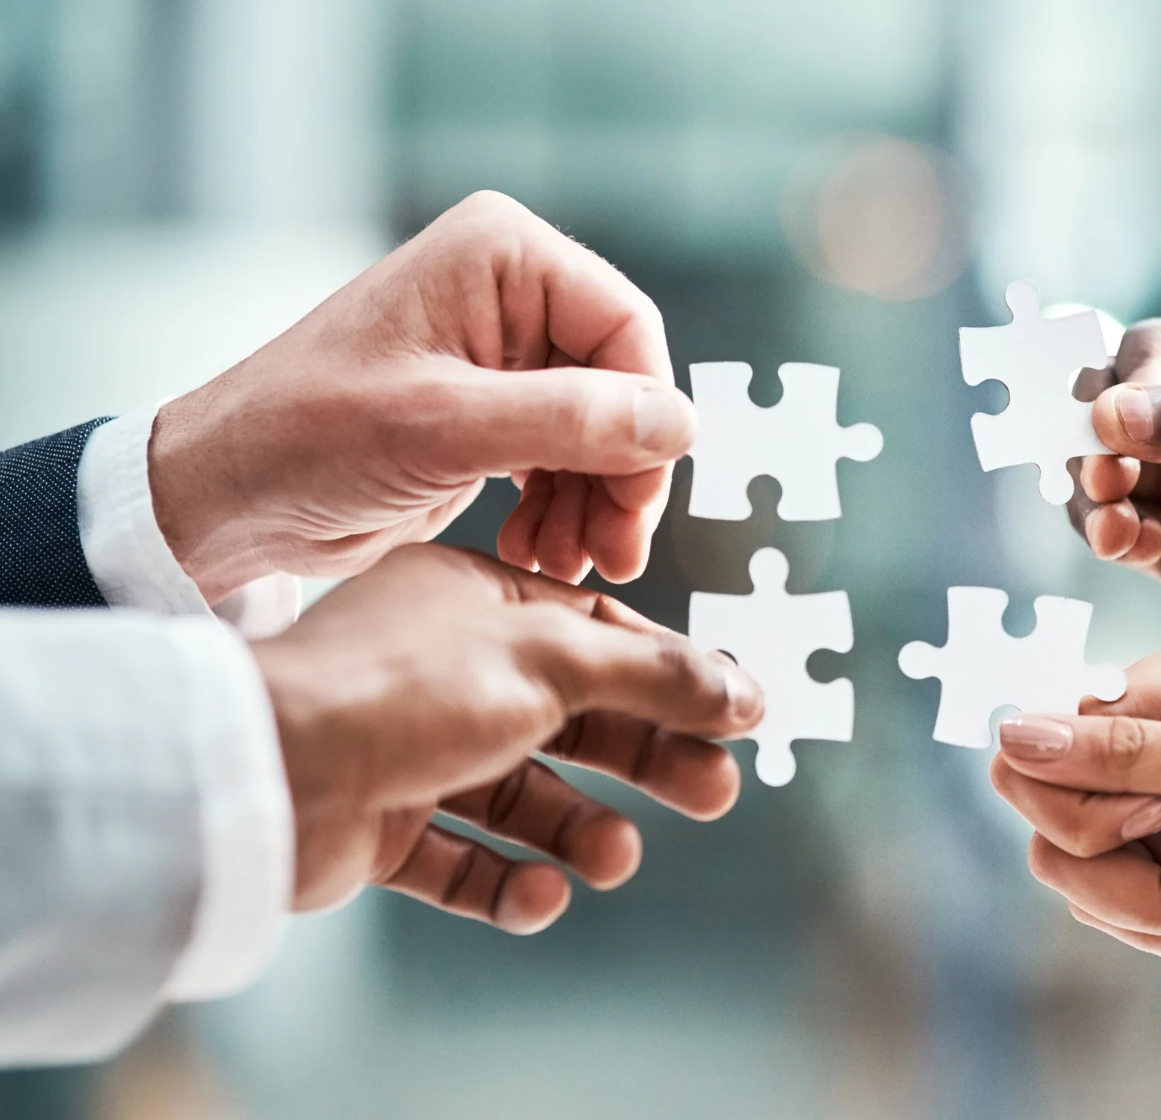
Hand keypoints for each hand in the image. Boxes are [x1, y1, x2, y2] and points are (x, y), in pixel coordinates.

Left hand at [149, 190, 690, 601]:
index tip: (641, 497)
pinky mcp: (492, 412)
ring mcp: (503, 355)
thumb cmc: (304, 437)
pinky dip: (565, 509)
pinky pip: (567, 458)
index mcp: (501, 257)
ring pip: (603, 430)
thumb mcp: (445, 428)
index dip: (647, 417)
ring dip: (597, 504)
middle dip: (622, 475)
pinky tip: (539, 551)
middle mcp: (509, 293)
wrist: (226, 497)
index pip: (627, 327)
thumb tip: (678, 422)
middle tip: (614, 552)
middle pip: (623, 385)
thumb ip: (571, 420)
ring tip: (568, 564)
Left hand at [249, 543, 763, 933]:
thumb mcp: (552, 658)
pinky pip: (460, 861)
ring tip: (616, 858)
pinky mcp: (378, 825)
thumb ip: (655, 676)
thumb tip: (742, 691)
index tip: (737, 713)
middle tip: (716, 792)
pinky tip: (540, 897)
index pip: (597, 631)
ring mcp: (408, 748)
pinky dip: (505, 884)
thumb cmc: (400, 688)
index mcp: (475, 599)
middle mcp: (444, 669)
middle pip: (571, 715)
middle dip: (644, 757)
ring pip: (520, 795)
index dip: (671, 674)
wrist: (262, 772)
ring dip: (578, 830)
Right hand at [990, 654, 1160, 1015]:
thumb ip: (1126, 751)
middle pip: (1049, 838)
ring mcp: (1130, 821)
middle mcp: (1124, 754)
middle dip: (1140, 885)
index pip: (1029, 756)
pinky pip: (1119, 927)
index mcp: (1142, 698)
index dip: (1087, 809)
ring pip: (1081, 894)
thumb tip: (1011, 731)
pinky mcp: (1146, 877)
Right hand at [1069, 310, 1160, 761]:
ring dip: (1091, 491)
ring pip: (1101, 473)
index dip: (1126, 384)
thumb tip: (1113, 414)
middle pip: (1111, 408)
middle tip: (1108, 478)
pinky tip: (1127, 547)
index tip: (1116, 427)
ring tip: (1114, 521)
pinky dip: (1109, 536)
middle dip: (1092, 439)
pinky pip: (1120, 533)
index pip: (1155, 351)